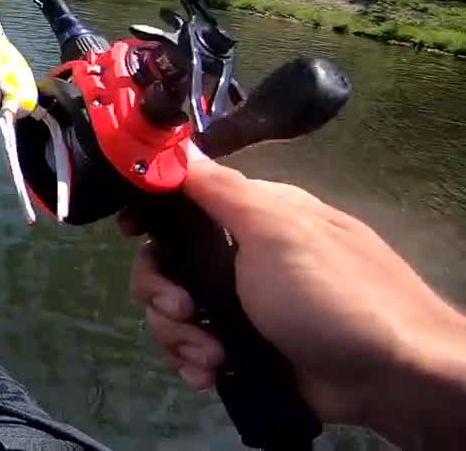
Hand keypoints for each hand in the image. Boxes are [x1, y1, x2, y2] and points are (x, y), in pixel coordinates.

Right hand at [122, 157, 465, 442]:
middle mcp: (240, 258)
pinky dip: (193, 361)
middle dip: (160, 290)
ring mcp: (241, 307)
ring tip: (211, 355)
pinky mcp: (243, 350)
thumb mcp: (275, 229)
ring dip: (179, 335)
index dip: (150, 217)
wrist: (389, 374)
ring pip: (174, 311)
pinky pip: (194, 349)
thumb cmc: (330, 290)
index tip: (130, 233)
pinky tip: (211, 373)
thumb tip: (178, 145)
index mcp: (251, 217)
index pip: (182, 204)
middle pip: (166, 263)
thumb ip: (220, 189)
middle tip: (182, 309)